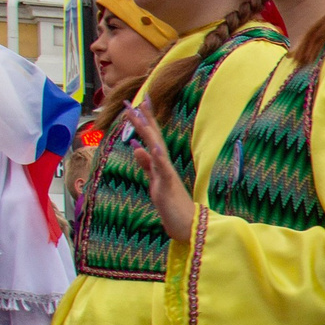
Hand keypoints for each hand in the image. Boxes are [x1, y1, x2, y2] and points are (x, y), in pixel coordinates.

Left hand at [127, 101, 198, 244]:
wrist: (188, 225)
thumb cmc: (172, 206)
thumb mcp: (154, 182)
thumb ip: (146, 164)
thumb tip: (136, 146)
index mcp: (160, 164)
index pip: (151, 138)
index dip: (144, 121)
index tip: (137, 103)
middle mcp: (164, 164)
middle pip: (153, 136)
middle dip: (144, 118)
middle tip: (136, 99)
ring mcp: (167, 172)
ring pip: (156, 147)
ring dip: (148, 130)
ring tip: (140, 114)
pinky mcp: (168, 184)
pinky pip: (162, 168)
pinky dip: (157, 156)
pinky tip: (153, 145)